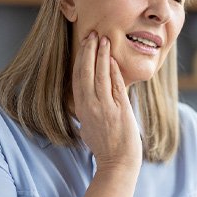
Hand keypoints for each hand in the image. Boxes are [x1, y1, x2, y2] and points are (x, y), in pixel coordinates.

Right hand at [72, 31, 141, 172]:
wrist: (118, 162)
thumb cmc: (105, 146)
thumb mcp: (89, 126)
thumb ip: (89, 109)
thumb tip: (89, 97)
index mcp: (81, 108)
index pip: (78, 78)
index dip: (80, 59)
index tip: (83, 44)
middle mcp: (90, 106)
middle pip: (85, 72)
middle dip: (88, 51)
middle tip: (92, 34)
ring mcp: (104, 107)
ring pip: (100, 75)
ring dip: (101, 55)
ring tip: (103, 39)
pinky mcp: (119, 109)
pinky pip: (115, 85)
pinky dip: (113, 70)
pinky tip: (113, 58)